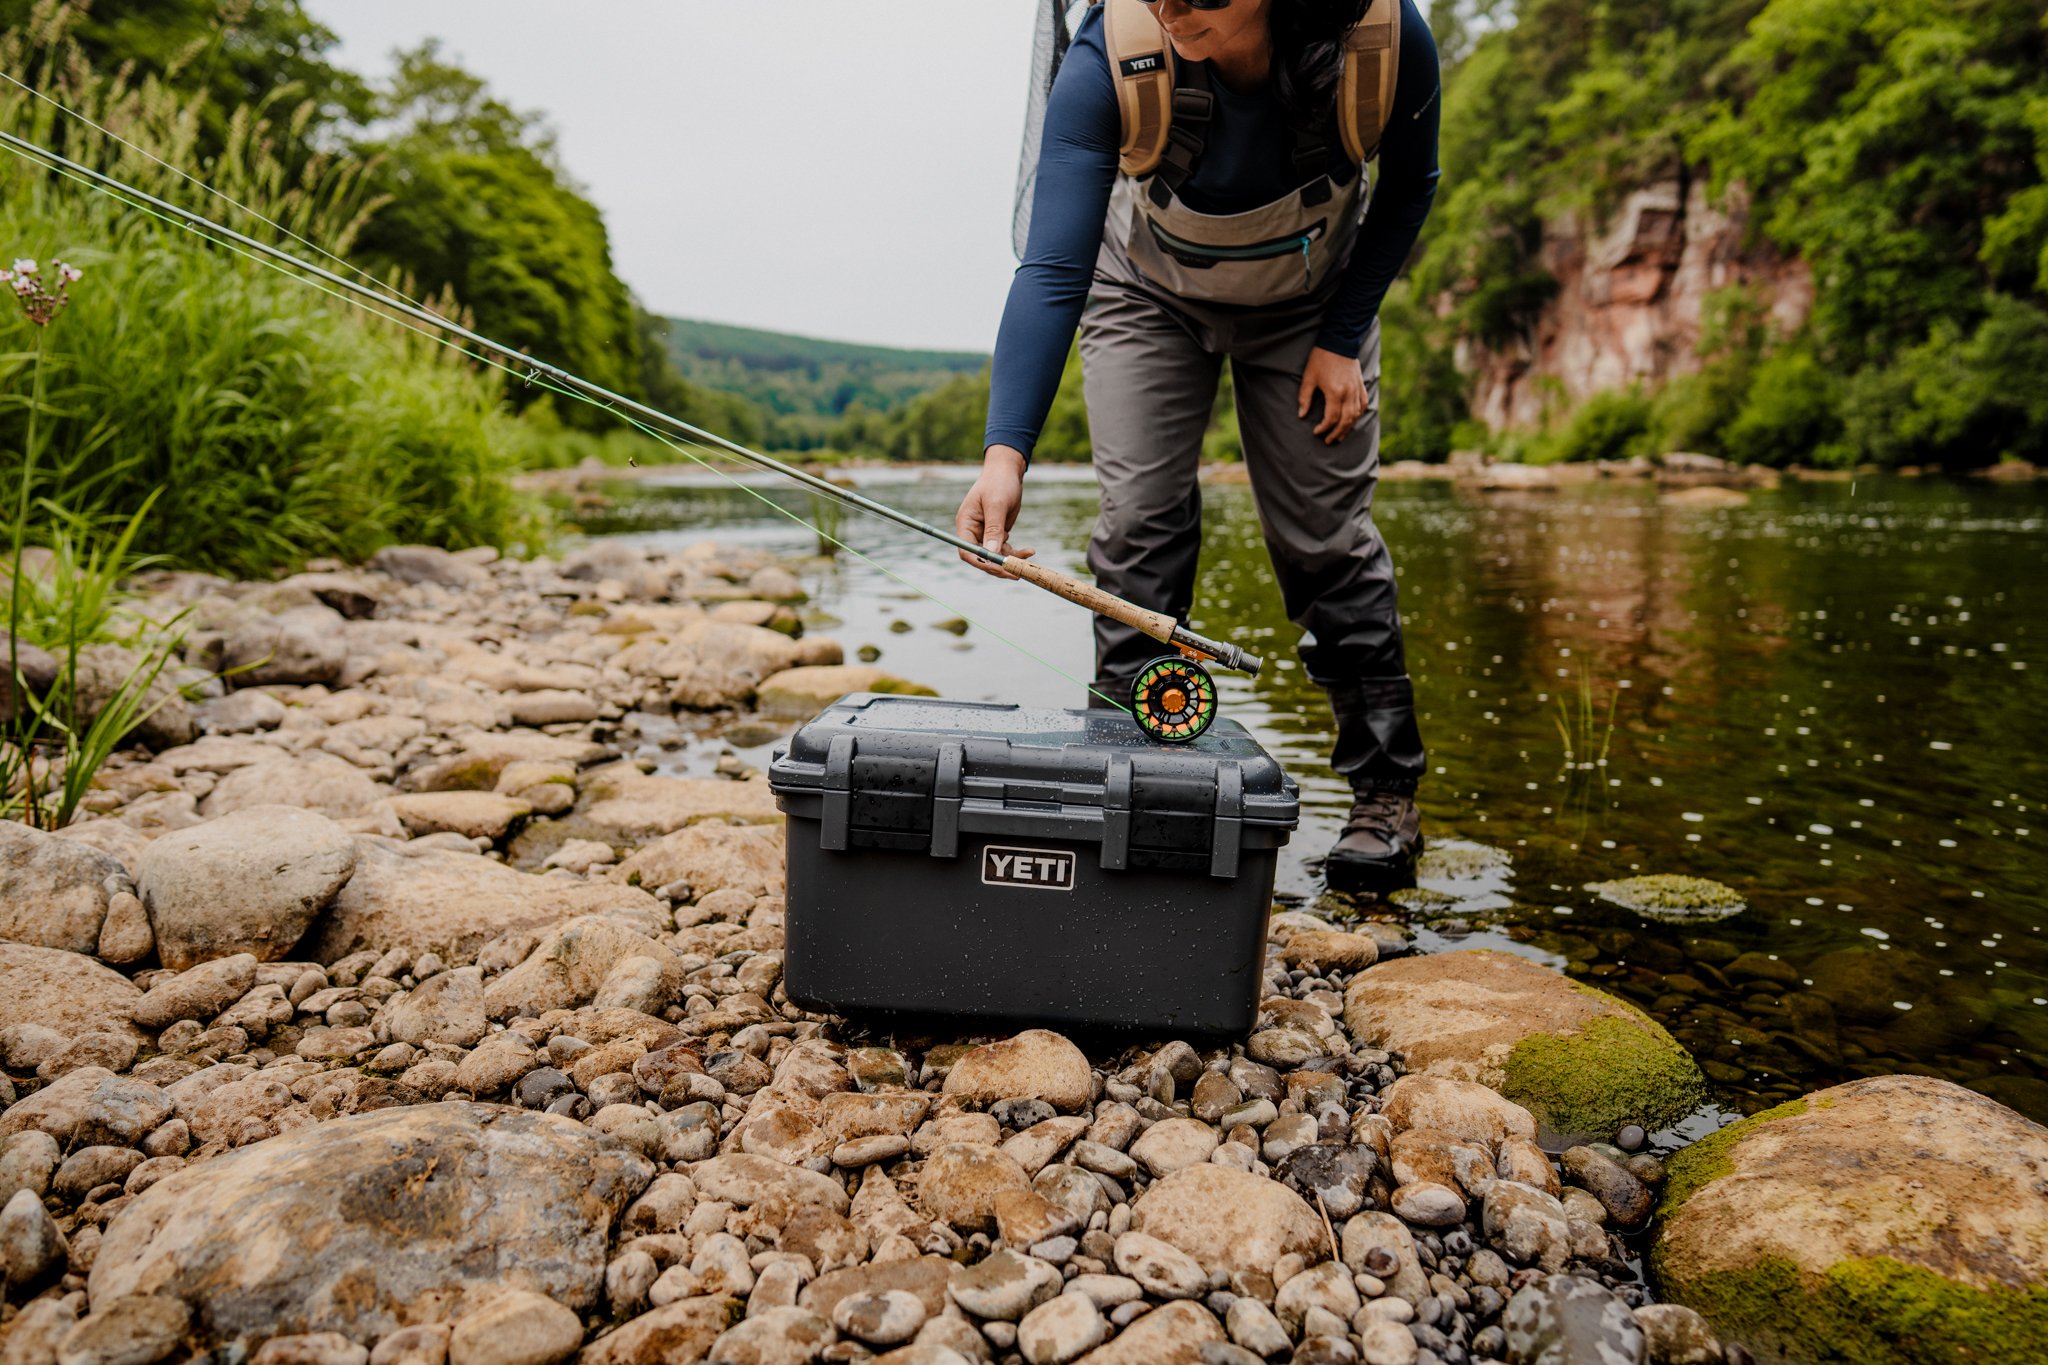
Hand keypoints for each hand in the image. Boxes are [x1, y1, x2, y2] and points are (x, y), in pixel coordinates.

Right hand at [956, 445, 1035, 578]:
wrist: (1008, 472)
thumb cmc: (998, 483)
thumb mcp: (997, 505)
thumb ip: (994, 529)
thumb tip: (992, 553)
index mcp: (966, 524)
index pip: (967, 551)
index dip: (980, 562)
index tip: (998, 567)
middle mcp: (973, 532)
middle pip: (982, 558)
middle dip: (999, 566)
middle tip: (1017, 573)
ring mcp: (986, 534)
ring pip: (996, 556)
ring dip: (1011, 560)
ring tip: (1027, 558)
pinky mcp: (998, 534)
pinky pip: (1005, 550)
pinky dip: (1017, 553)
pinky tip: (1030, 551)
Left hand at [1298, 345, 1369, 445]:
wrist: (1339, 341)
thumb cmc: (1321, 358)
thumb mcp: (1309, 378)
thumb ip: (1305, 398)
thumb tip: (1302, 415)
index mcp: (1335, 392)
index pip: (1332, 418)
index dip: (1324, 428)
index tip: (1316, 432)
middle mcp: (1349, 393)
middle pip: (1346, 420)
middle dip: (1337, 433)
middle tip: (1328, 441)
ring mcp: (1357, 389)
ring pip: (1356, 415)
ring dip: (1348, 428)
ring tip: (1340, 436)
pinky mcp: (1361, 385)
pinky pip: (1363, 405)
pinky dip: (1358, 415)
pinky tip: (1352, 421)